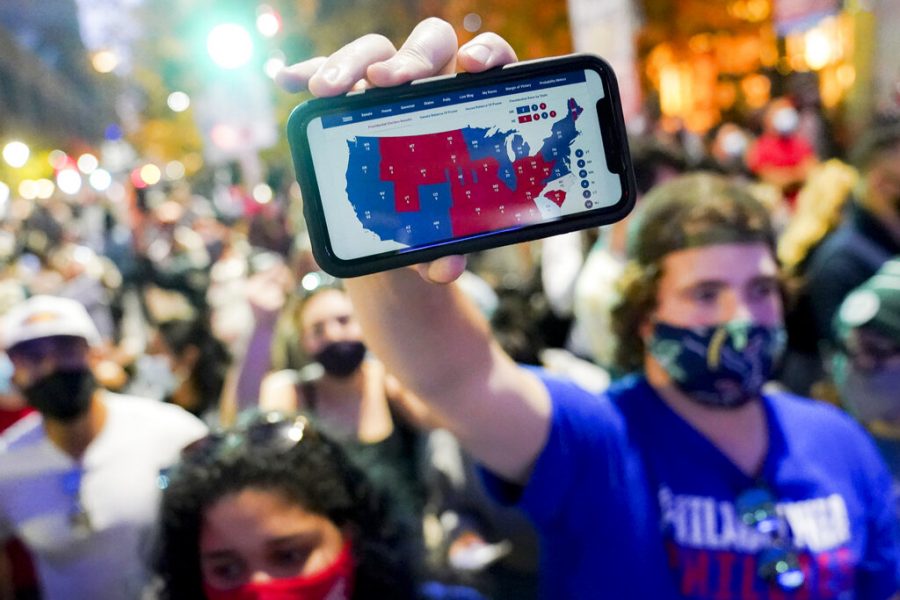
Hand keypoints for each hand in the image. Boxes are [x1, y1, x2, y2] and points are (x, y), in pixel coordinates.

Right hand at [276, 18, 518, 283]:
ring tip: (325, 91)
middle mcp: (430, 85)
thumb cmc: (434, 219)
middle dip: (409, 58)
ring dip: (349, 63)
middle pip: (428, 45)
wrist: (397, 229)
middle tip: (390, 82)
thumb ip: (451, 245)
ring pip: (374, 50)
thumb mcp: (445, 235)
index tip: (472, 67)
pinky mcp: (345, 98)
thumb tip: (445, 268)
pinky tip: (289, 82)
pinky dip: (308, 72)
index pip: (487, 60)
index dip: (486, 52)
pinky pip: (325, 74)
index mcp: (469, 106)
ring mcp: (384, 86)